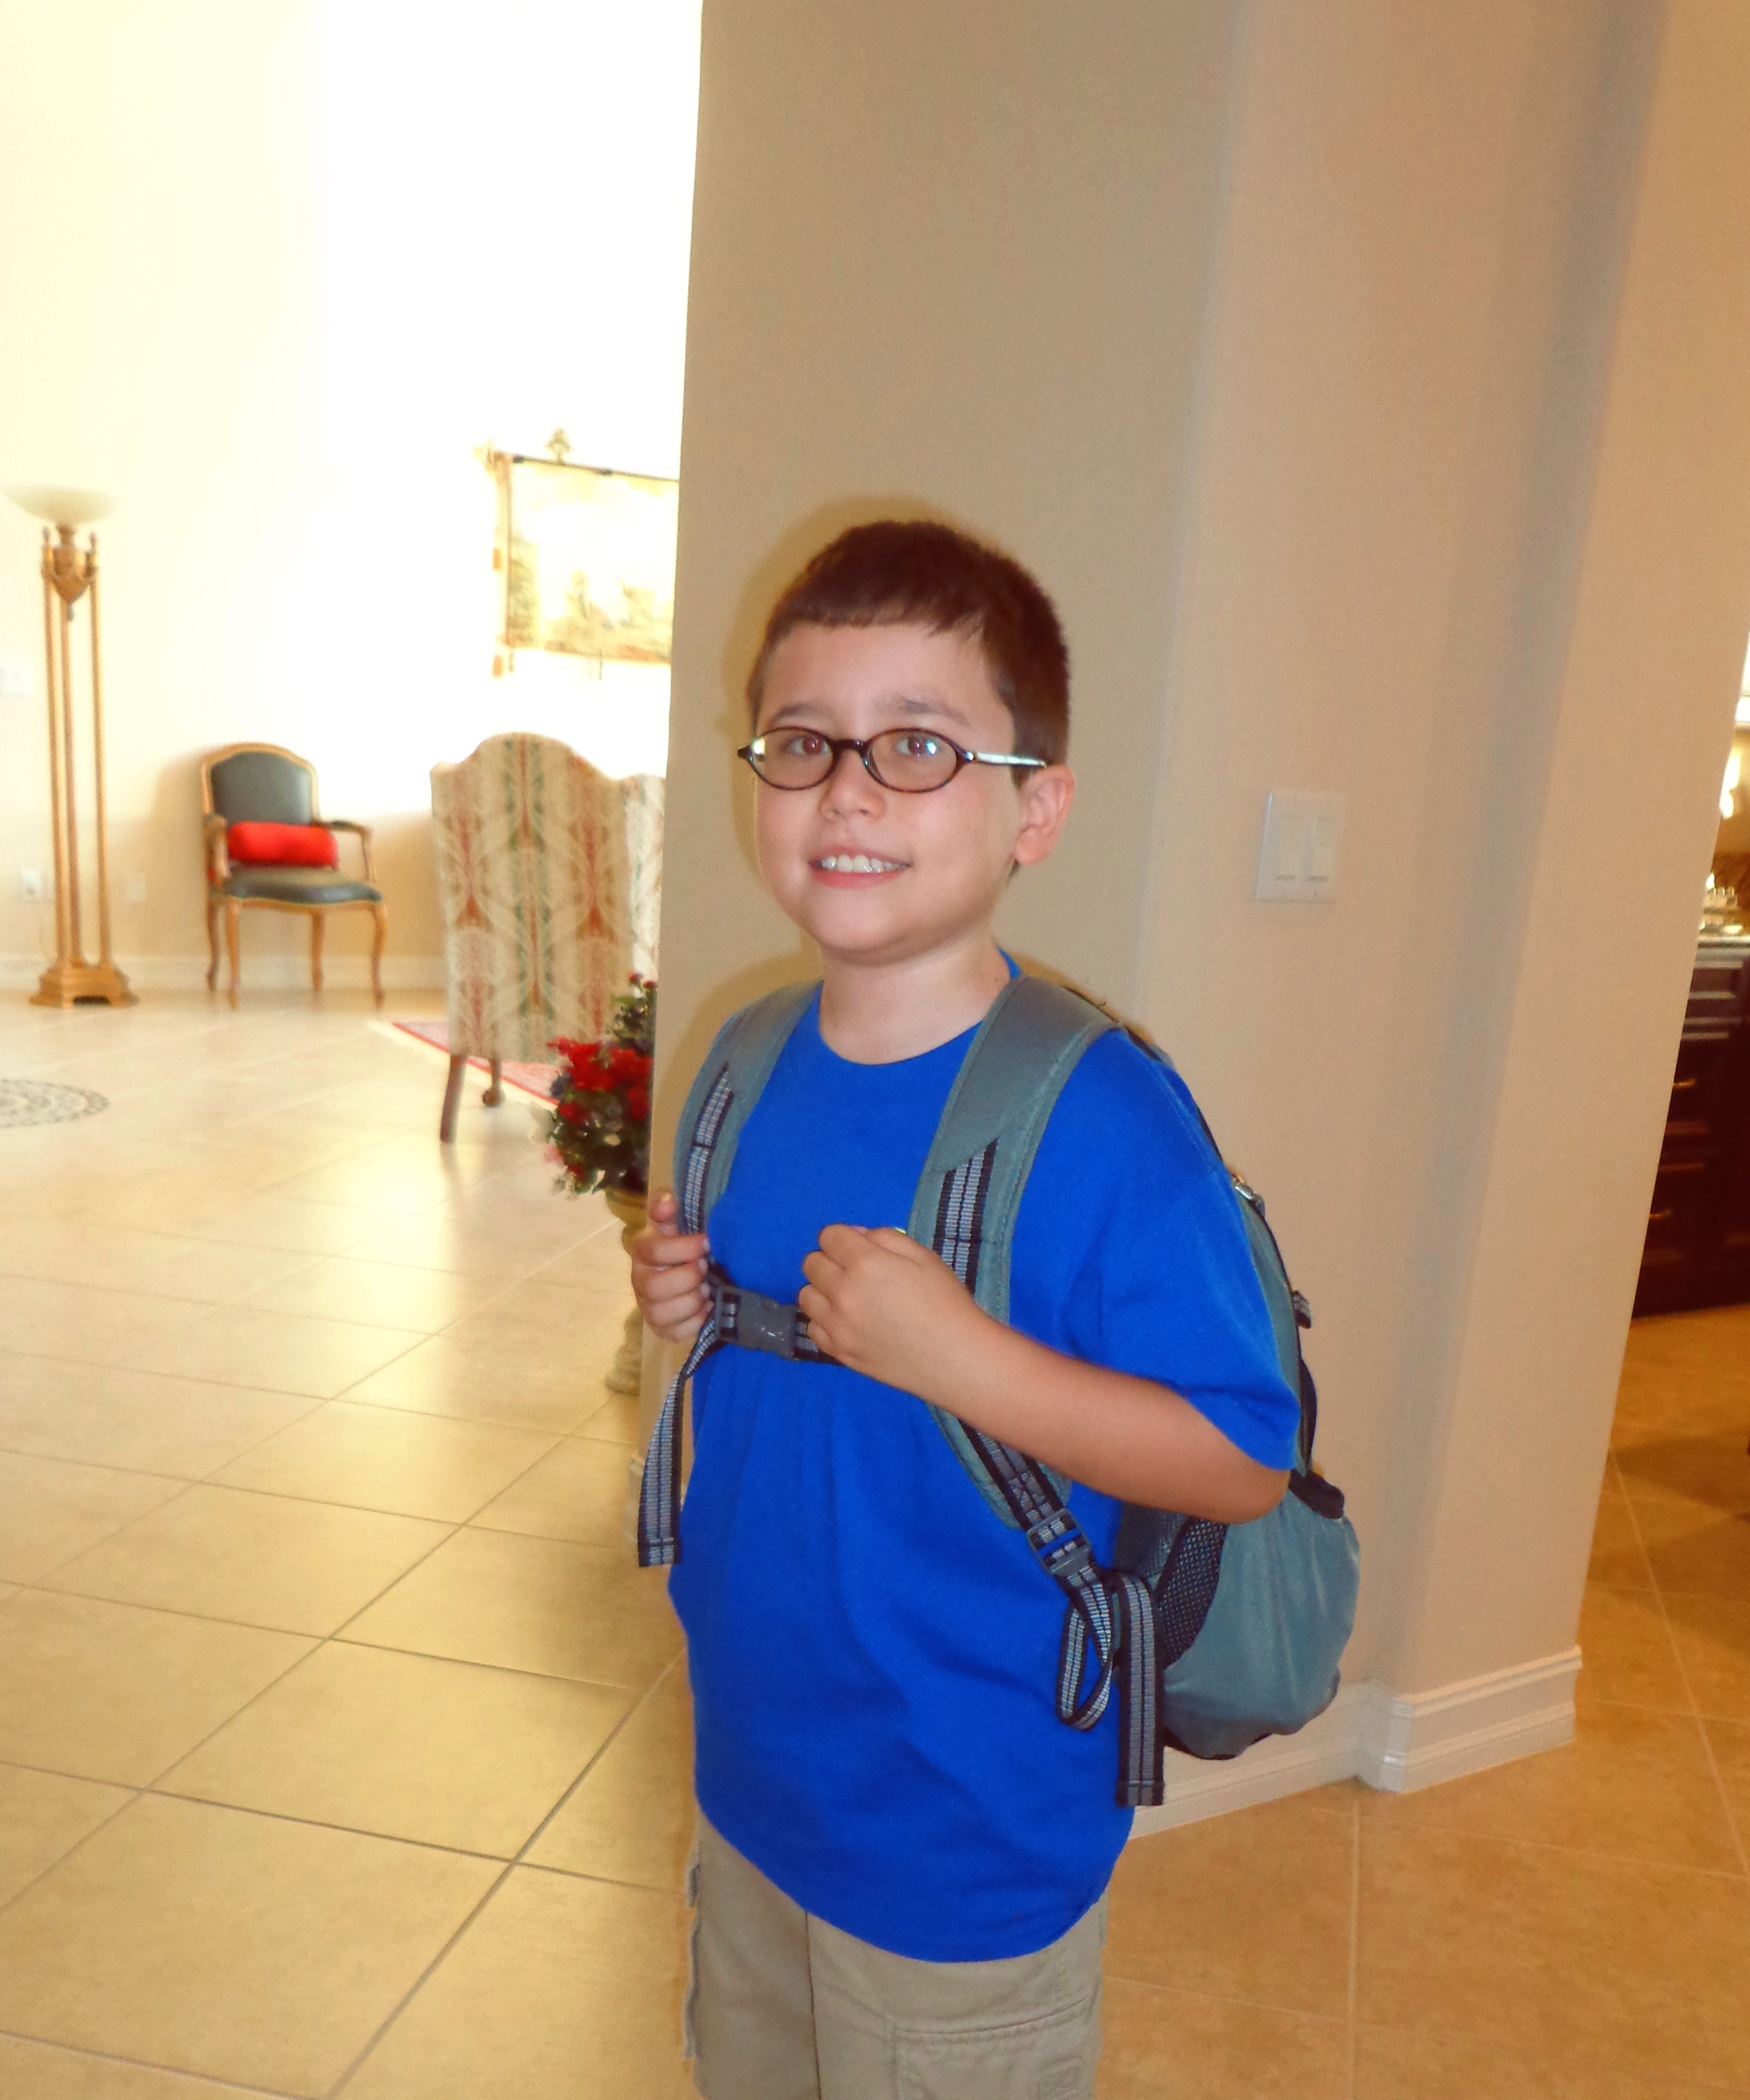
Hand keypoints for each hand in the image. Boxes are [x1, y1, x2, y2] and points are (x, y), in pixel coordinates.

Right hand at [630, 1189, 710, 1343]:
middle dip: (687, 1278)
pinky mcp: (661, 1328)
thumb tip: (667, 1202)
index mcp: (641, 1251)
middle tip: (706, 1269)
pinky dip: (694, 1322)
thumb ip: (665, 1209)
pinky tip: (707, 1308)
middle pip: (655, 1287)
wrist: (680, 1271)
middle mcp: (639, 1281)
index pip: (652, 1250)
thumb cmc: (678, 1244)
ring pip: (662, 1313)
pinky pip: (673, 1333)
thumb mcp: (671, 1223)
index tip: (706, 1243)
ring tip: (706, 1290)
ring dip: (690, 1301)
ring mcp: (648, 1307)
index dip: (682, 1248)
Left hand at [799, 1224, 988, 1394]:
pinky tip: (847, 1321)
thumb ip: (885, 1238)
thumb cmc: (946, 1303)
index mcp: (865, 1263)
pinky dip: (825, 1320)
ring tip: (849, 1297)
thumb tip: (857, 1236)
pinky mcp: (838, 1352)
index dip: (843, 1237)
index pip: (828, 1236)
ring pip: (806, 1295)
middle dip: (830, 1259)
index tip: (857, 1247)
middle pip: (811, 1263)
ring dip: (822, 1289)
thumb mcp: (923, 1257)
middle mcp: (843, 1292)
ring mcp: (837, 1326)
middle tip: (855, 1271)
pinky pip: (813, 1328)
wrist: (955, 1358)